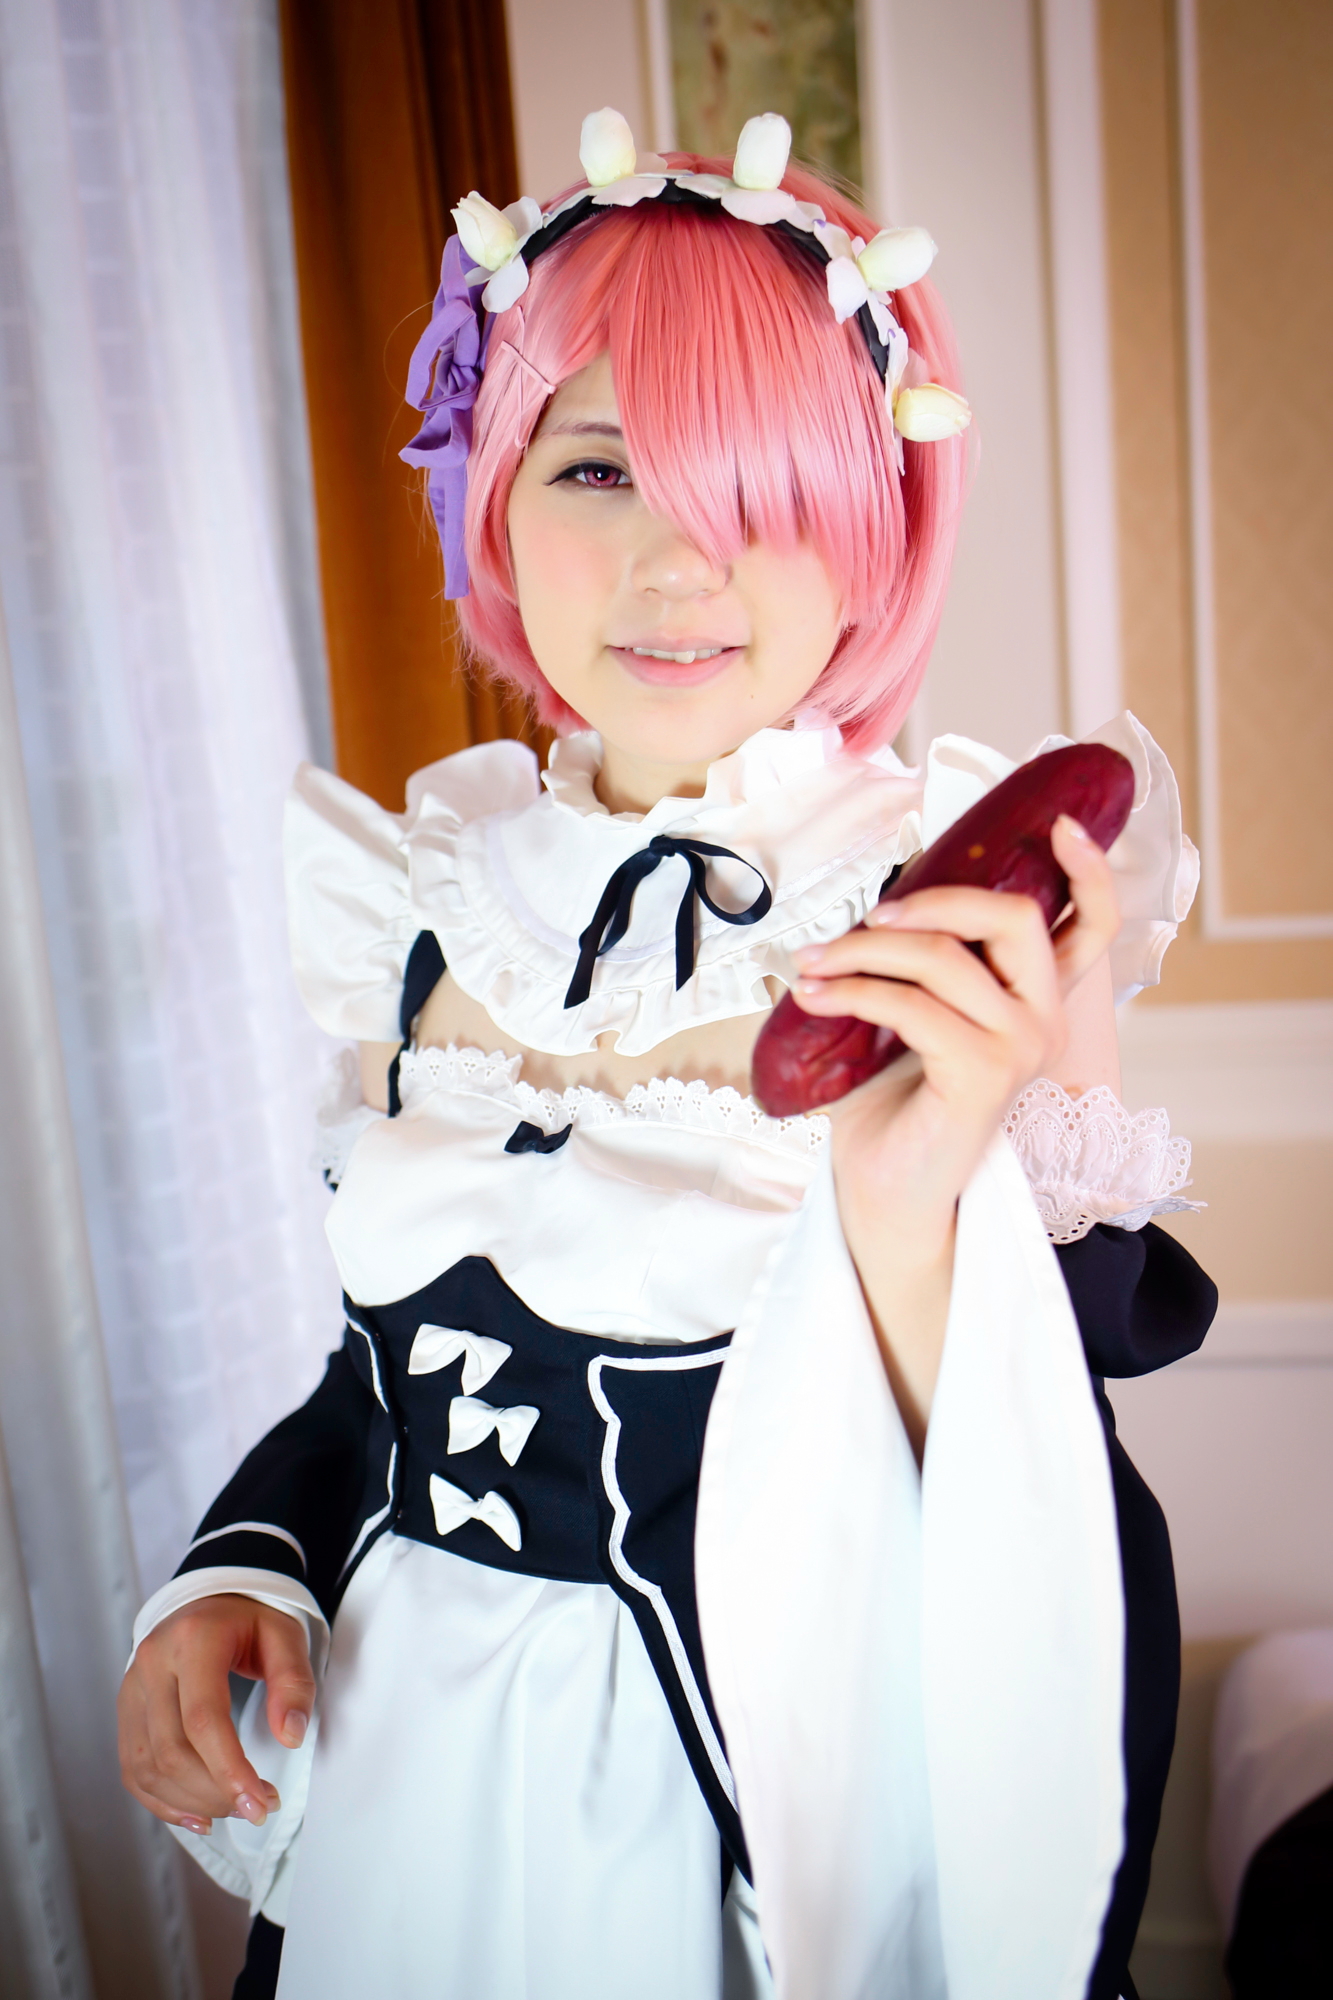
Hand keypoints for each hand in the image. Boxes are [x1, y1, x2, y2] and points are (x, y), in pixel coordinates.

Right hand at [118, 1594, 314, 1834]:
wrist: (209, 1599)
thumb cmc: (250, 1619)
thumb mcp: (285, 1635)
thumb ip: (293, 1682)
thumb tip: (290, 1735)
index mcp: (193, 1640)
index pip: (203, 1719)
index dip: (229, 1770)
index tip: (260, 1803)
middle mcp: (152, 1663)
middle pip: (171, 1750)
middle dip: (214, 1791)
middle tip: (256, 1808)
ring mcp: (132, 1687)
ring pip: (147, 1766)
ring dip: (190, 1801)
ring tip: (233, 1809)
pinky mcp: (126, 1708)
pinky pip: (133, 1768)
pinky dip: (161, 1800)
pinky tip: (196, 1814)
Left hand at [790, 817, 1119, 1445]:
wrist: (885, 1191)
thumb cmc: (893, 1103)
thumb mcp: (910, 1016)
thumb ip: (917, 965)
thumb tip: (870, 903)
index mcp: (1035, 1001)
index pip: (1094, 928)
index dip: (1089, 872)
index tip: (1062, 824)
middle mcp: (1042, 1022)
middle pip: (1013, 917)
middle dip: (935, 898)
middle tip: (869, 917)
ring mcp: (1019, 1049)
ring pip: (943, 957)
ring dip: (863, 951)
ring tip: (811, 965)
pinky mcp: (981, 1076)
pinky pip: (911, 1005)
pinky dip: (853, 992)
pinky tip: (813, 997)